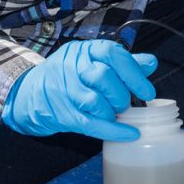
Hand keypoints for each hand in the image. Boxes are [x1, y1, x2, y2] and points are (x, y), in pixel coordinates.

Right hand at [2, 39, 158, 140]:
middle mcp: (72, 66)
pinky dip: (113, 130)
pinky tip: (129, 133)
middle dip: (121, 94)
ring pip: (94, 101)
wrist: (32, 92)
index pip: (112, 53)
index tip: (148, 91)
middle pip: (102, 77)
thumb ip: (124, 62)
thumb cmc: (72, 75)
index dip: (133, 73)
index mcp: (85, 50)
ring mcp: (65, 90)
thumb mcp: (95, 60)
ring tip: (117, 113)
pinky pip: (90, 124)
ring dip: (113, 111)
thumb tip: (151, 63)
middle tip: (127, 103)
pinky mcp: (63, 114)